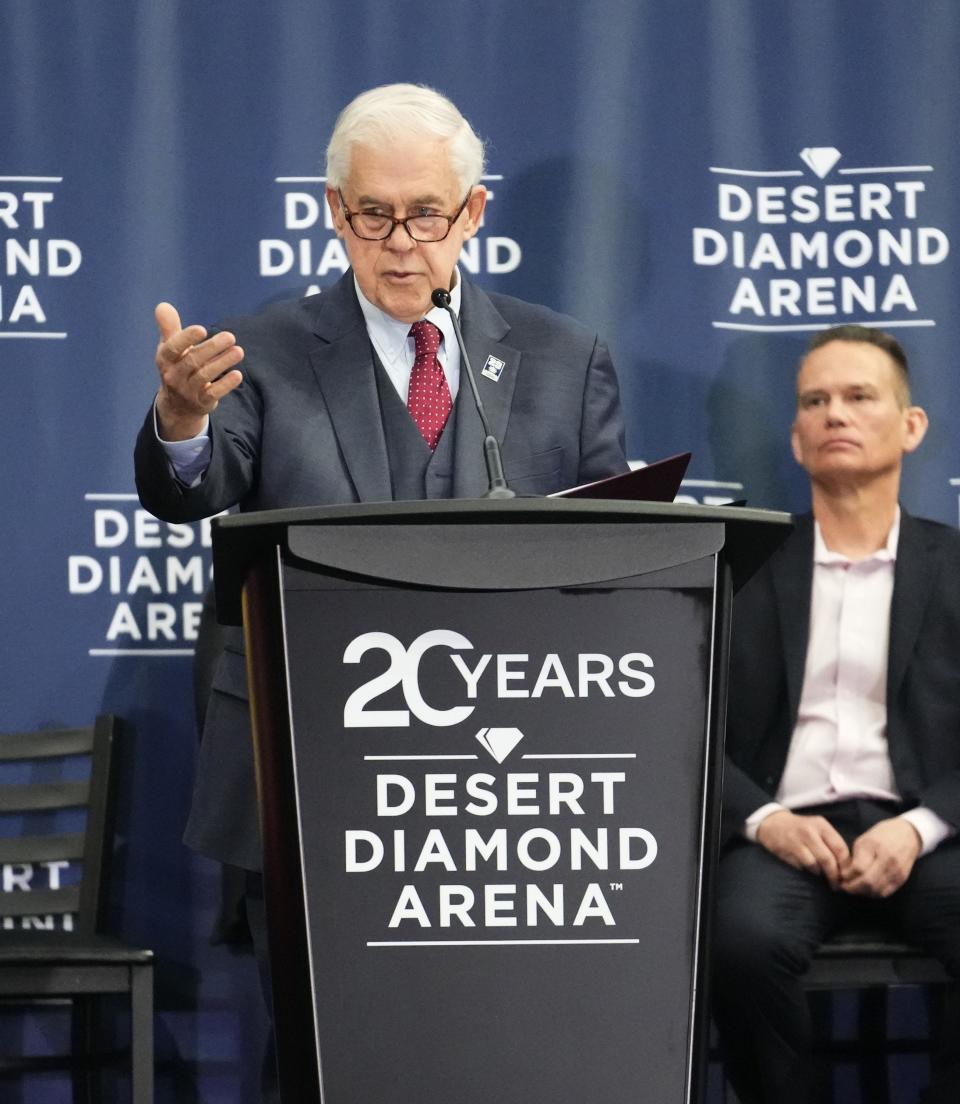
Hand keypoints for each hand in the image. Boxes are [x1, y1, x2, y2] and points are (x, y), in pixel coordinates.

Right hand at [153, 302, 243, 439]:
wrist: (177, 405)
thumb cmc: (176, 367)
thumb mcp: (169, 348)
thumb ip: (169, 327)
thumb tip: (162, 305)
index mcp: (165, 359)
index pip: (173, 348)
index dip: (186, 339)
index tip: (202, 329)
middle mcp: (173, 376)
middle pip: (193, 361)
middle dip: (212, 348)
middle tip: (230, 336)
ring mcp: (187, 390)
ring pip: (205, 376)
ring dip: (223, 363)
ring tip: (239, 351)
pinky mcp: (201, 402)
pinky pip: (213, 393)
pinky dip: (225, 385)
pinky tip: (238, 375)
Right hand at [755, 809, 849, 887]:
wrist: (773, 823)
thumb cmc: (800, 829)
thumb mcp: (817, 829)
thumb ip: (830, 843)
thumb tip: (846, 866)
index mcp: (822, 825)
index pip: (840, 847)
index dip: (845, 865)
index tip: (847, 875)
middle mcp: (811, 831)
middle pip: (829, 858)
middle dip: (835, 875)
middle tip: (837, 885)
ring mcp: (798, 839)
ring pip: (816, 864)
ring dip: (822, 875)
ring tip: (825, 880)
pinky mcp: (788, 848)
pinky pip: (803, 865)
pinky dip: (809, 871)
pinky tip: (810, 871)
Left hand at [838, 817, 921, 896]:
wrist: (908, 835)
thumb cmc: (882, 835)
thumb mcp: (864, 840)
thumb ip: (855, 858)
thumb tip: (844, 875)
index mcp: (877, 847)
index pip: (859, 869)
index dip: (847, 876)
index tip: (840, 877)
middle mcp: (889, 861)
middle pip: (868, 883)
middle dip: (853, 888)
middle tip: (844, 886)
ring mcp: (897, 872)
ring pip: (876, 891)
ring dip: (862, 892)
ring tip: (853, 888)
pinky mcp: (902, 880)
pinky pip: (885, 893)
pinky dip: (873, 893)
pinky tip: (866, 889)